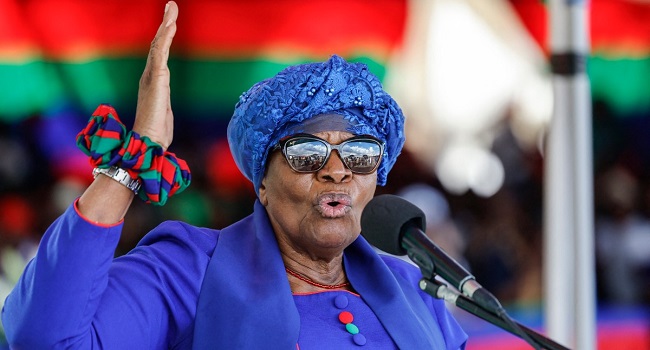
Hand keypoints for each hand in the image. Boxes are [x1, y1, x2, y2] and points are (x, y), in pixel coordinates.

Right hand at [132, 1, 177, 150]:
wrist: (148, 142)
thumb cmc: (156, 133)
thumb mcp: (162, 114)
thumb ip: (161, 108)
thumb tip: (162, 114)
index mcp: (153, 82)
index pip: (158, 54)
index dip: (163, 37)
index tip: (170, 22)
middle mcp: (150, 76)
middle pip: (158, 44)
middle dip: (165, 24)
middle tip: (171, 6)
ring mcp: (152, 77)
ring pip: (158, 45)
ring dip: (165, 26)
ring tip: (171, 9)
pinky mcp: (156, 79)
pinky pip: (160, 54)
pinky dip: (164, 38)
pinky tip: (170, 26)